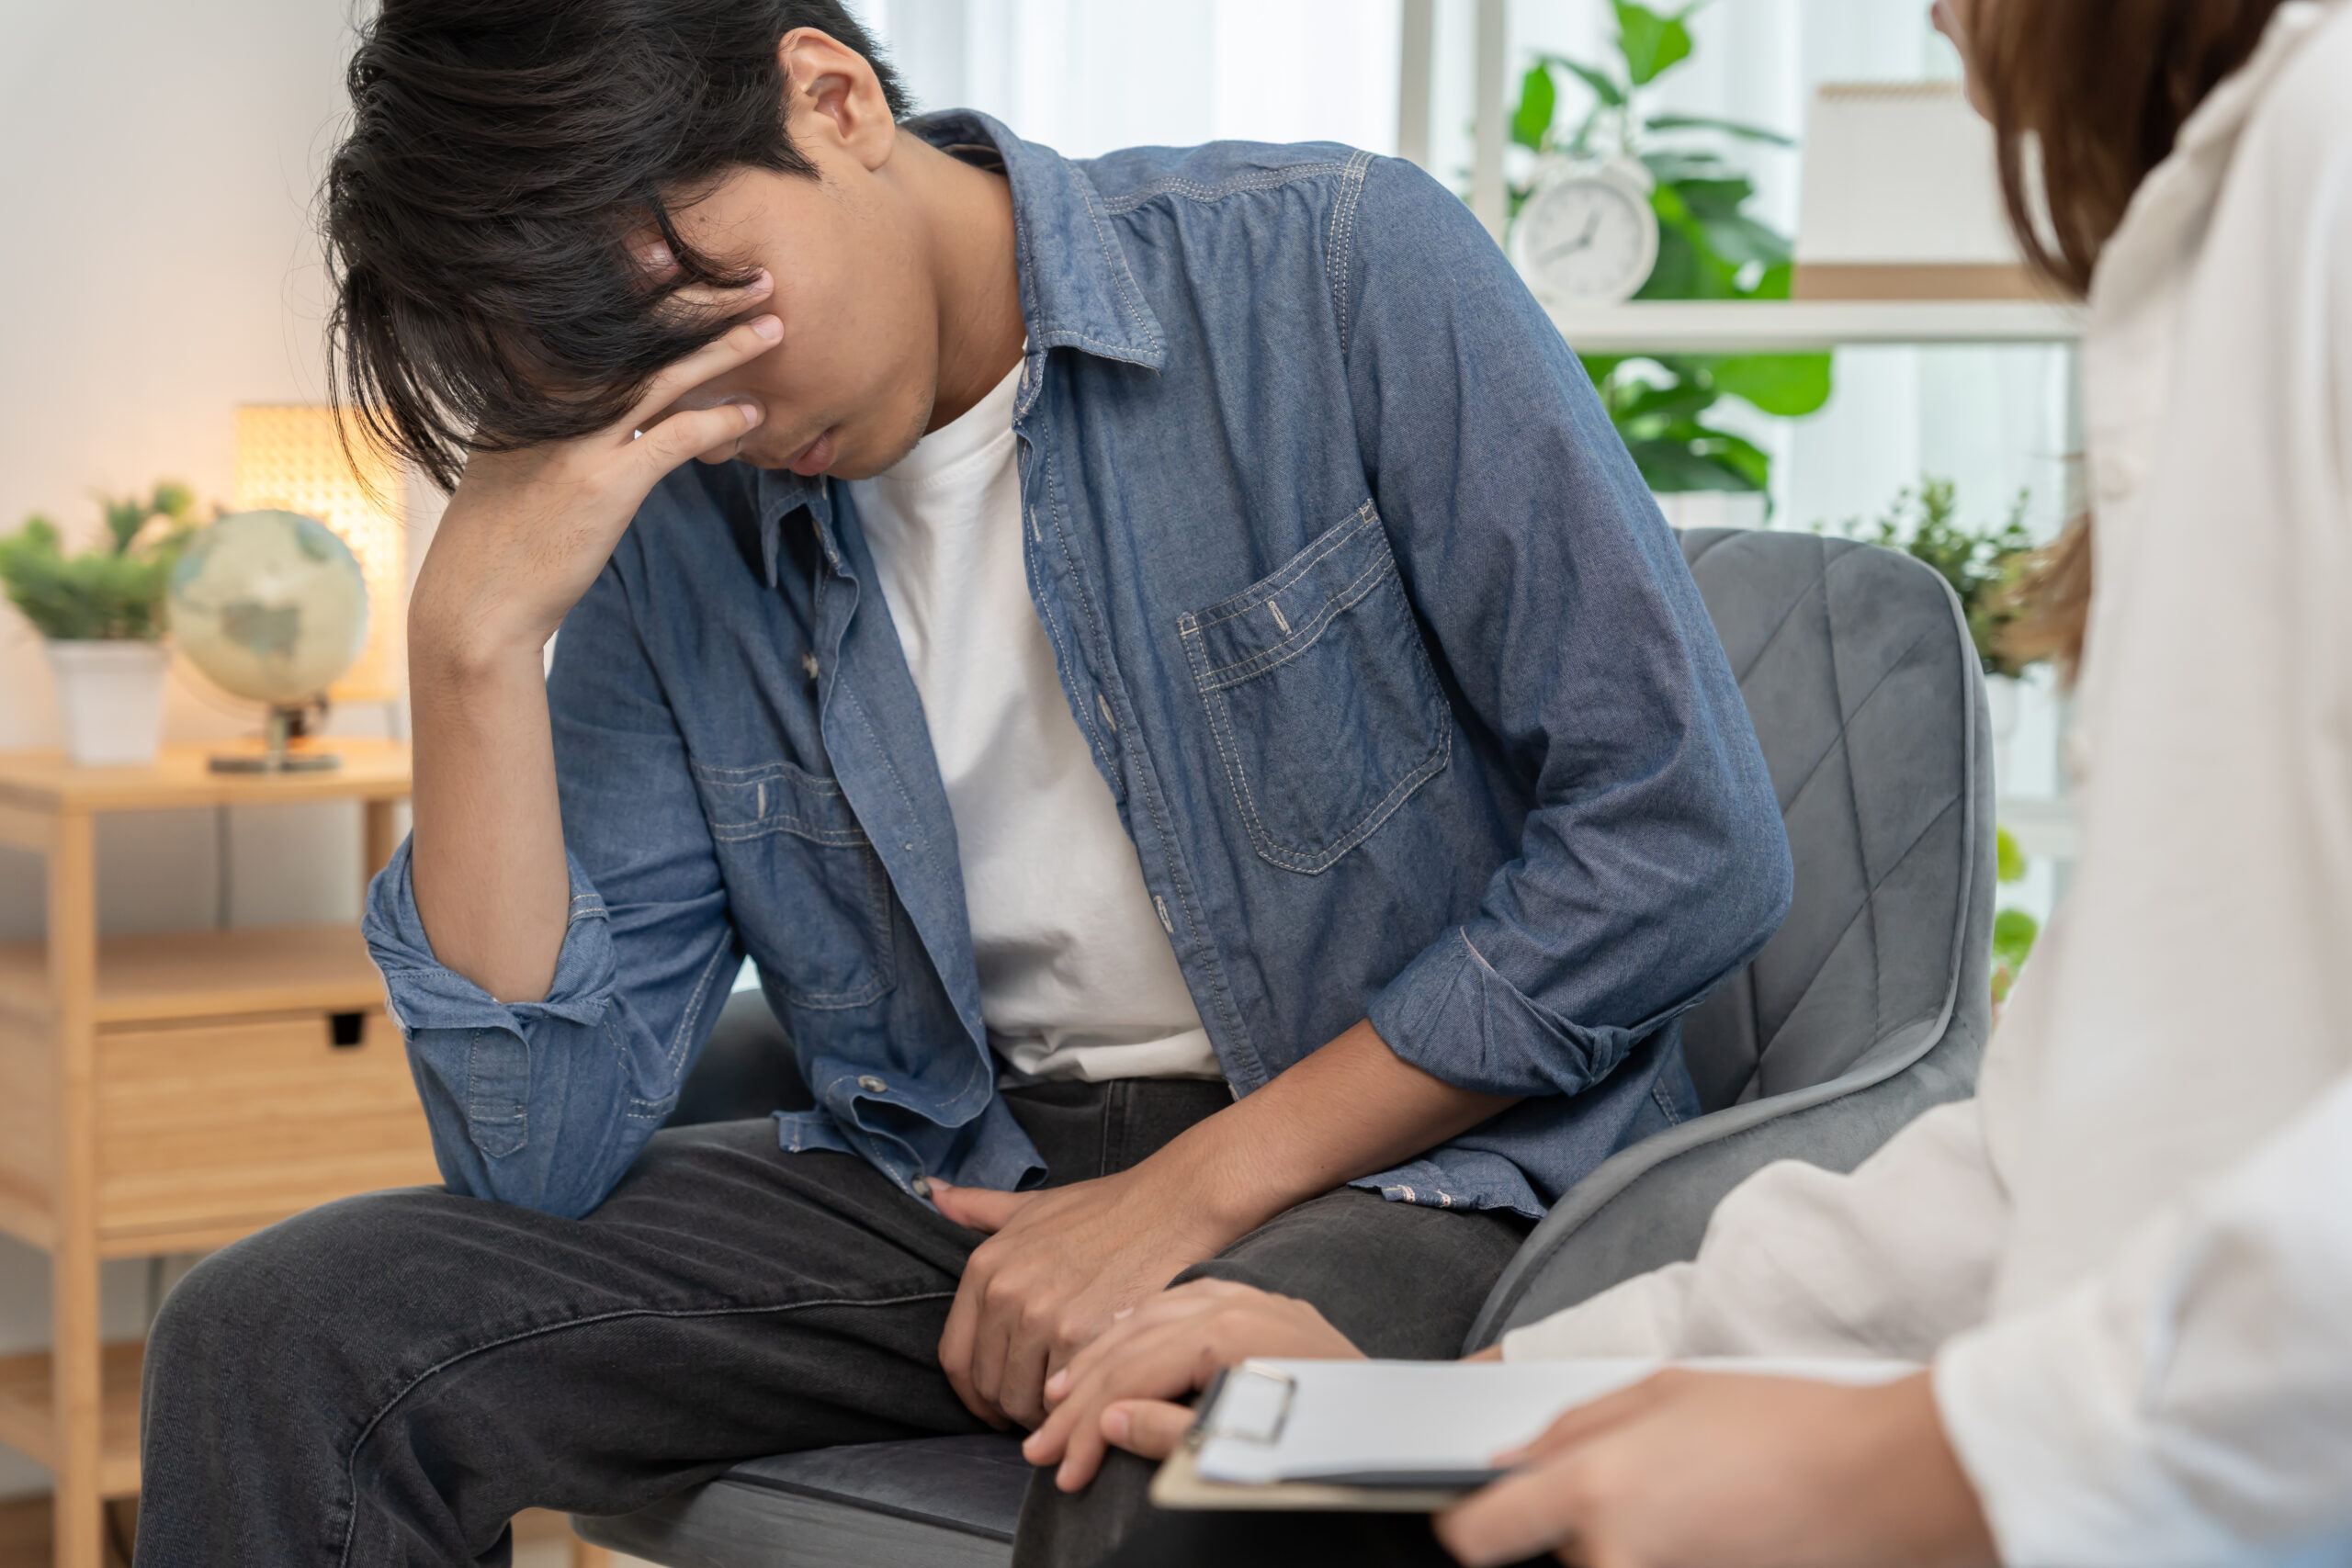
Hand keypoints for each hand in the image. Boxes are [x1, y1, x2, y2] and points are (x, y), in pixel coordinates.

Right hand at [408, 273, 780, 669]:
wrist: (476, 606)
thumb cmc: (500, 539)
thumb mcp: (510, 460)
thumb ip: (546, 421)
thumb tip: (591, 403)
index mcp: (522, 386)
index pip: (590, 319)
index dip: (642, 283)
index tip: (683, 253)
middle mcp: (547, 400)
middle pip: (635, 335)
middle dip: (698, 300)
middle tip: (752, 276)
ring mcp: (575, 438)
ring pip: (662, 375)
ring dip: (724, 348)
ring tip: (773, 325)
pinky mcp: (603, 482)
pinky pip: (673, 438)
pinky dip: (718, 421)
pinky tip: (753, 415)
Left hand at [930, 1169, 1245, 1431]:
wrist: (1171, 1206)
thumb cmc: (1106, 1210)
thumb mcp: (1033, 1206)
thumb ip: (979, 1208)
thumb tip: (934, 1191)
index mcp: (987, 1267)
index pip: (955, 1358)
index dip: (971, 1393)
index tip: (989, 1406)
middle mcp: (1006, 1294)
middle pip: (989, 1386)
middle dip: (1010, 1405)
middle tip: (1041, 1404)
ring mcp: (1042, 1317)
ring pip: (1022, 1401)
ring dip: (1043, 1413)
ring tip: (1068, 1400)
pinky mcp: (1082, 1338)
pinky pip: (1062, 1398)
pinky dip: (1073, 1407)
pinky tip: (1091, 1394)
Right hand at [1019, 1278, 1362, 1490]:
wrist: (1402, 1422)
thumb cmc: (1331, 1441)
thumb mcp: (1248, 1450)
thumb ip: (1174, 1434)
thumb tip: (1107, 1424)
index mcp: (1226, 1334)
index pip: (1130, 1378)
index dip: (1085, 1427)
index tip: (1059, 1466)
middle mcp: (1231, 1302)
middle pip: (1130, 1345)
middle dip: (1080, 1400)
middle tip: (1041, 1445)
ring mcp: (1245, 1296)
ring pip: (1149, 1317)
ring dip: (1102, 1358)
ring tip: (1062, 1397)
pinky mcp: (1258, 1302)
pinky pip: (1180, 1303)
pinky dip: (1140, 1327)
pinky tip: (1117, 1341)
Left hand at [1434, 1369, 1996, 1567]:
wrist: (1886, 1485)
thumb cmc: (1785, 1426)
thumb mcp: (1664, 1391)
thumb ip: (1571, 1430)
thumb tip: (1509, 1464)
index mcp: (1596, 1490)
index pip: (1479, 1536)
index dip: (1471, 1524)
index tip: (1479, 1518)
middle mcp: (1618, 1557)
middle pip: (1560, 1557)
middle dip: (1582, 1527)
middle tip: (1650, 1488)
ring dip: (1632, 1547)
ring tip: (1699, 1508)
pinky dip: (1678, 1555)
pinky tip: (1720, 1530)